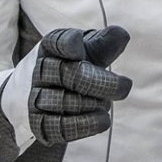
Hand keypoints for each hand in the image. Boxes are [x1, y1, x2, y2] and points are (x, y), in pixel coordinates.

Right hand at [28, 26, 132, 144]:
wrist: (41, 98)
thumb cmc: (73, 68)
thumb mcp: (88, 53)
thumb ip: (104, 44)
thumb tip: (122, 35)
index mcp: (51, 48)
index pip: (56, 42)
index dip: (68, 44)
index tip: (81, 50)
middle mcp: (39, 72)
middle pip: (67, 75)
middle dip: (99, 82)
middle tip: (125, 87)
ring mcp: (36, 98)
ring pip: (63, 102)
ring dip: (92, 103)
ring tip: (108, 104)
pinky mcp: (38, 124)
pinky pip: (59, 127)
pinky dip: (85, 125)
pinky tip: (103, 121)